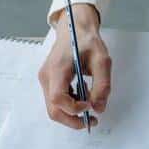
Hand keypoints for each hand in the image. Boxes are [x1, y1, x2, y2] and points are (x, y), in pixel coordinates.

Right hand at [38, 3, 111, 128]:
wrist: (74, 28)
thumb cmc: (87, 42)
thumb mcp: (102, 61)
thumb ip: (102, 85)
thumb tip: (98, 108)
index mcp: (57, 69)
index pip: (58, 99)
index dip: (74, 108)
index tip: (90, 105)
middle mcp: (47, 77)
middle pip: (53, 110)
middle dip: (73, 120)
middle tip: (93, 120)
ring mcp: (46, 80)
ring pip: (54, 108)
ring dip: (73, 112)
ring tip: (90, 99)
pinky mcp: (49, 81)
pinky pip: (57, 100)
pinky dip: (71, 104)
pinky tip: (83, 94)